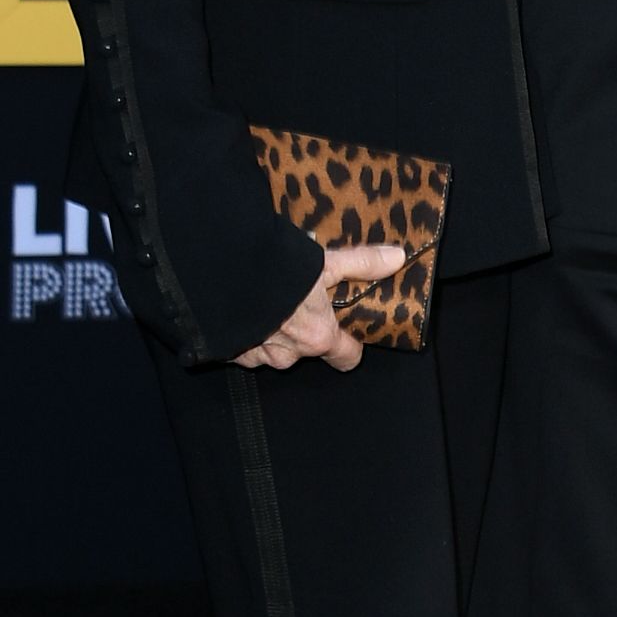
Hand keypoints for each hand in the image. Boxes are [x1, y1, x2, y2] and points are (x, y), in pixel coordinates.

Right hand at [233, 243, 406, 372]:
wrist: (220, 274)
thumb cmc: (278, 271)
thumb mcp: (326, 262)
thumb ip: (361, 263)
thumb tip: (397, 258)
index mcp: (318, 338)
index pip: (347, 358)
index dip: (350, 345)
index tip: (347, 329)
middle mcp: (289, 355)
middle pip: (308, 348)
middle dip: (305, 327)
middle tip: (300, 299)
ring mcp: (257, 357)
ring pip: (274, 348)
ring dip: (273, 329)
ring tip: (269, 298)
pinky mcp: (229, 352)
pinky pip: (244, 346)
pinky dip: (246, 331)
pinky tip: (244, 306)